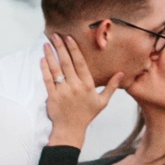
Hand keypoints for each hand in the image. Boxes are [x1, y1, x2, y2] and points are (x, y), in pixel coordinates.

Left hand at [41, 33, 122, 147]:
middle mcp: (75, 86)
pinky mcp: (52, 96)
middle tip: (56, 35)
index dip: (74, 49)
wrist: (71, 129)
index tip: (69, 38)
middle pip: (67, 62)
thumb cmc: (87, 114)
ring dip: (51, 55)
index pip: (80, 63)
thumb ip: (112, 86)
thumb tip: (121, 73)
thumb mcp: (102, 101)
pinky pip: (47, 80)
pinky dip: (44, 69)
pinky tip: (42, 59)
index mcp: (87, 85)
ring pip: (56, 69)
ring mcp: (63, 91)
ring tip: (46, 44)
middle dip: (61, 47)